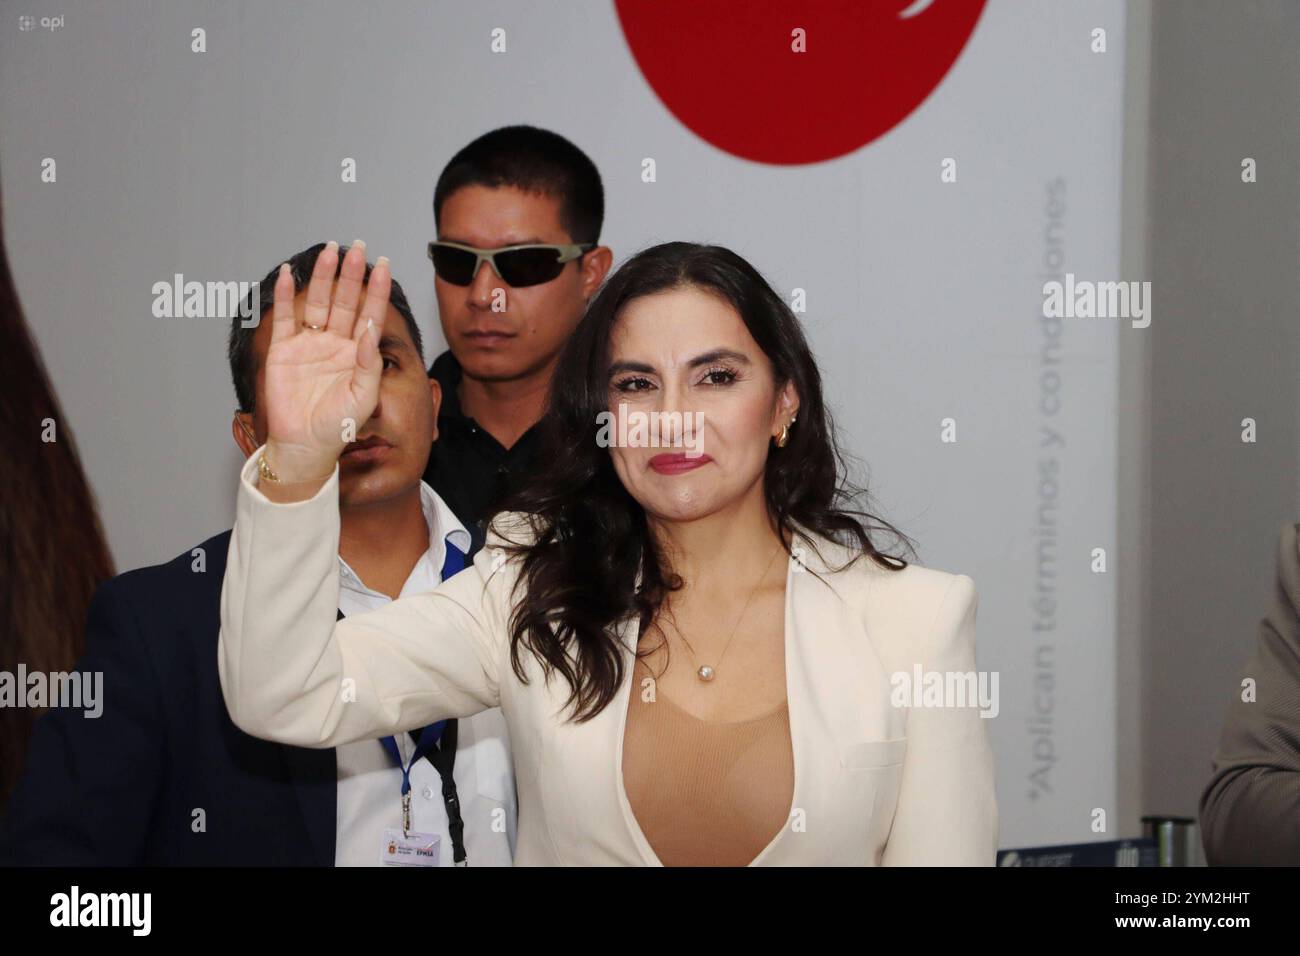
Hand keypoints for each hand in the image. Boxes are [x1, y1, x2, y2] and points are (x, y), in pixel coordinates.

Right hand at [262, 241, 391, 482]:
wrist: (304, 445)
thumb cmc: (338, 426)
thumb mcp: (363, 397)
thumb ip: (369, 364)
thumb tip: (370, 329)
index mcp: (358, 352)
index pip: (370, 313)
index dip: (376, 290)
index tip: (384, 265)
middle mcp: (335, 342)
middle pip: (345, 300)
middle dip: (352, 274)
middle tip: (359, 247)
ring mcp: (309, 343)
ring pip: (319, 302)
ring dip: (325, 277)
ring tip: (331, 252)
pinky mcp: (283, 349)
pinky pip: (286, 317)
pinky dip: (286, 296)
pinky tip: (290, 274)